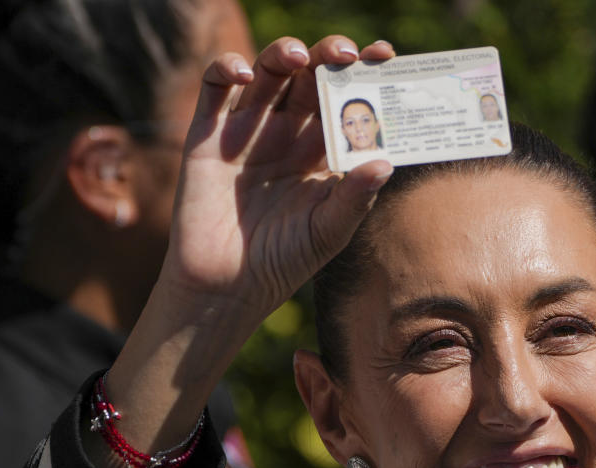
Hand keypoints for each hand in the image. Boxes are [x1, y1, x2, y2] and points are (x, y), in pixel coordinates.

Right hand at [162, 35, 394, 320]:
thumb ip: (355, 197)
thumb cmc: (284, 261)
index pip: (347, 101)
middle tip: (348, 54)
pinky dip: (227, 68)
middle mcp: (288, 133)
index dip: (365, 76)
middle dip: (330, 57)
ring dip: (284, 53)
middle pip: (311, 78)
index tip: (385, 57)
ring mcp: (249, 129)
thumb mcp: (328, 231)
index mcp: (322, 151)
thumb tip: (386, 162)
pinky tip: (245, 73)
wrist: (227, 286)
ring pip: (268, 72)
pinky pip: (217, 87)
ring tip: (300, 57)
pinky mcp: (208, 133)